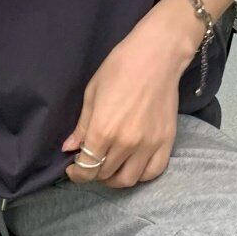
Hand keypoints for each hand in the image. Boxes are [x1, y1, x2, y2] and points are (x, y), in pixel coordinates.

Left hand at [61, 2, 202, 187]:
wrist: (157, 56)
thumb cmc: (119, 68)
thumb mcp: (92, 94)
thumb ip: (82, 126)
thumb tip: (69, 148)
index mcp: (103, 131)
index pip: (87, 167)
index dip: (77, 173)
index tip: (73, 168)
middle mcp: (126, 143)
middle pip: (105, 174)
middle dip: (92, 172)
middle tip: (90, 162)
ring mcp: (149, 145)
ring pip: (128, 180)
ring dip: (114, 179)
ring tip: (109, 167)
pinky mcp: (166, 141)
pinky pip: (153, 172)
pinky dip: (140, 175)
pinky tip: (132, 166)